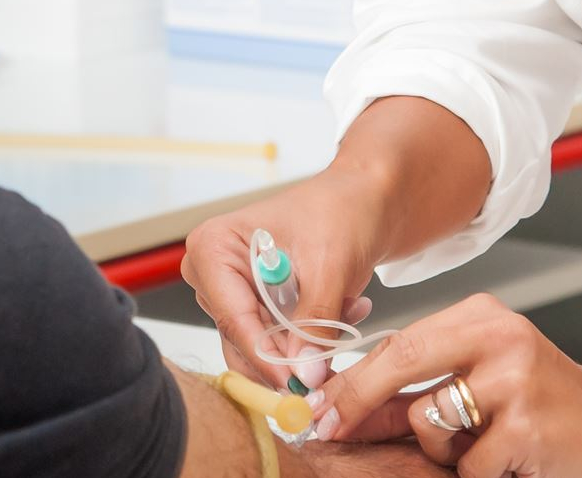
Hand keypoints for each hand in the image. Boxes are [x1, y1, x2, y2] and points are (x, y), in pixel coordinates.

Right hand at [183, 165, 390, 389]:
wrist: (367, 198)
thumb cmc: (343, 208)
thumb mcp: (331, 264)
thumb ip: (315, 322)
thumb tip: (304, 374)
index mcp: (214, 247)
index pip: (232, 317)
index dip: (265, 356)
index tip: (296, 385)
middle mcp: (215, 273)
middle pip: (242, 340)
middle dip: (290, 356)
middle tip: (329, 366)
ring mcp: (235, 293)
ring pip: (263, 349)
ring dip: (309, 344)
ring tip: (347, 311)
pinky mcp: (259, 308)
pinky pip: (280, 345)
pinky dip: (315, 338)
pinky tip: (346, 308)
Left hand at [309, 293, 581, 477]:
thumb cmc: (539, 401)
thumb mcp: (477, 380)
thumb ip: (414, 390)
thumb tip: (341, 408)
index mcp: (482, 315)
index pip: (399, 342)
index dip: (350, 378)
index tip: (314, 405)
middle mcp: (500, 336)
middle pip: (402, 365)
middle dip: (355, 402)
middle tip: (326, 430)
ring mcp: (516, 380)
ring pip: (430, 422)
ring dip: (442, 450)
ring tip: (481, 445)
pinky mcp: (527, 426)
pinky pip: (467, 464)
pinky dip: (479, 472)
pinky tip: (510, 458)